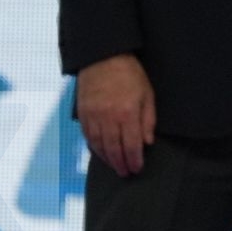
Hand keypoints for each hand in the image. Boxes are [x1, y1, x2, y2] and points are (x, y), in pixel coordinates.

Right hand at [76, 54, 155, 176]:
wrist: (103, 57)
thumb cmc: (130, 74)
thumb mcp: (147, 94)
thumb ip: (148, 120)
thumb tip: (147, 142)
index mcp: (127, 113)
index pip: (132, 145)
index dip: (135, 160)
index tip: (137, 169)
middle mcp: (108, 118)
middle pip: (114, 148)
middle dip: (121, 164)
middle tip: (126, 173)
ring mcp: (93, 116)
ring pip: (99, 145)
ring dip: (107, 159)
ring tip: (114, 167)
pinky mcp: (83, 113)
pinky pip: (87, 136)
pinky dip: (94, 147)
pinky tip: (100, 152)